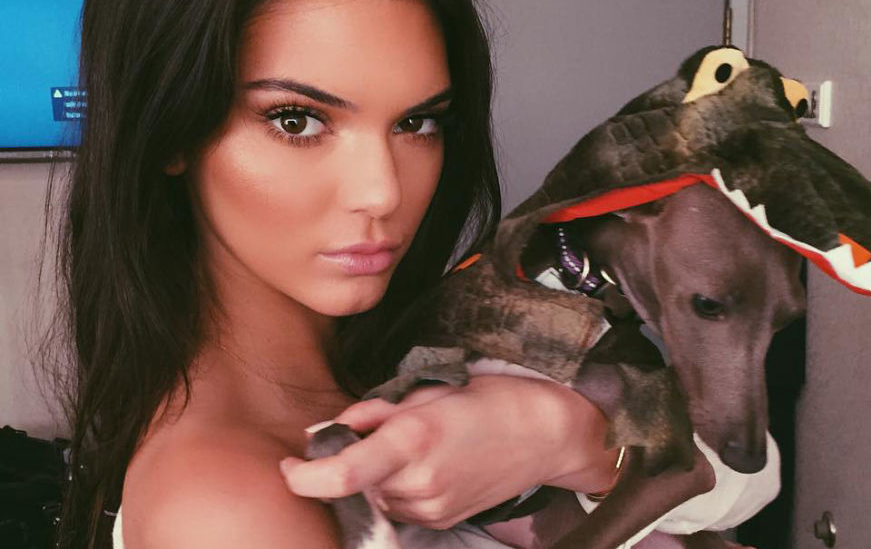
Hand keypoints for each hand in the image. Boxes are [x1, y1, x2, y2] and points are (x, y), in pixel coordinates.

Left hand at [279, 375, 619, 528]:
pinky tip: (428, 462)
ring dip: (377, 474)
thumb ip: (372, 411)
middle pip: (354, 483)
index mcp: (412, 439)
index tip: (290, 463)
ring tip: (416, 443)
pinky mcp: (440, 520)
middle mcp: (418, 481)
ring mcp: (430, 506)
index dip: (304, 475)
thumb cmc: (489, 399)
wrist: (543, 433)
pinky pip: (399, 507)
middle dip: (352, 460)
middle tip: (383, 430)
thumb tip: (329, 428)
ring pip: (375, 496)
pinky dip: (399, 487)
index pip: (341, 474)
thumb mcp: (429, 389)